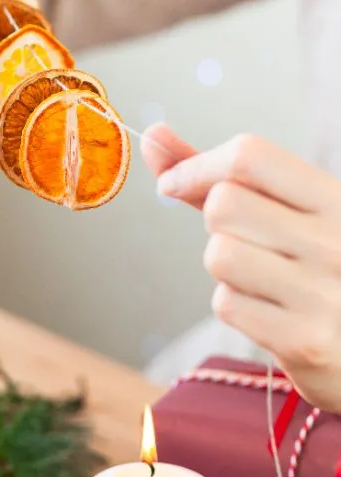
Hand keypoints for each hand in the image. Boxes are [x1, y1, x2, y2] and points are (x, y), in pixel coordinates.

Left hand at [141, 123, 340, 413]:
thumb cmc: (313, 265)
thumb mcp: (286, 209)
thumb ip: (218, 173)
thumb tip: (153, 136)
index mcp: (336, 199)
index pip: (249, 155)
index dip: (198, 165)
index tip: (175, 183)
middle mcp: (336, 240)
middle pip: (224, 204)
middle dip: (214, 221)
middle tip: (244, 238)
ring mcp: (326, 293)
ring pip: (219, 254)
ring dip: (223, 264)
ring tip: (260, 276)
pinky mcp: (308, 340)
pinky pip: (227, 303)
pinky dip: (235, 305)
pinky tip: (269, 310)